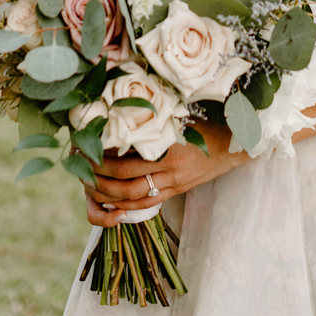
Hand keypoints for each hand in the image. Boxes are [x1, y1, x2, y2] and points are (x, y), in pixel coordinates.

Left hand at [82, 120, 247, 227]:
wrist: (235, 146)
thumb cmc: (208, 124)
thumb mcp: (182, 115)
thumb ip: (156, 117)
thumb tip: (124, 108)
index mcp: (169, 145)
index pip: (128, 154)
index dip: (103, 153)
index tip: (87, 143)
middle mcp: (170, 168)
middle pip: (125, 178)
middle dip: (98, 174)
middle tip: (80, 164)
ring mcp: (173, 183)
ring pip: (132, 196)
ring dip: (107, 192)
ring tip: (89, 184)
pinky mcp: (176, 192)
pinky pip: (146, 205)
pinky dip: (125, 206)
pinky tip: (110, 201)